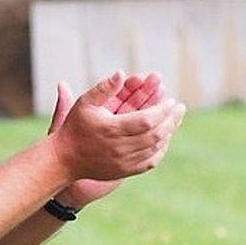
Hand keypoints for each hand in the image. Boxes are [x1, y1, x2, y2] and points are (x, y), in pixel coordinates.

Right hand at [48, 71, 183, 206]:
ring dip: (168, 132)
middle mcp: (119, 148)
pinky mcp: (125, 171)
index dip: (162, 110)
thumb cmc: (74, 127)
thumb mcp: (85, 103)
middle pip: (155, 134)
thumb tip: (122, 73)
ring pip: (155, 148)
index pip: (147, 120)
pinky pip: (150, 161)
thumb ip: (104, 88)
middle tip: (180, 108)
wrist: (64, 159)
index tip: (171, 100)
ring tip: (175, 119)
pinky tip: (165, 138)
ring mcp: (123, 162)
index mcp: (111, 129)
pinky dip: (161, 149)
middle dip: (171, 119)